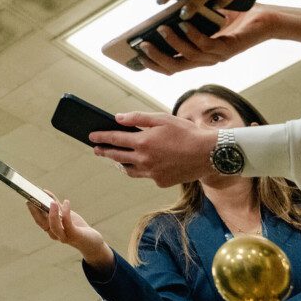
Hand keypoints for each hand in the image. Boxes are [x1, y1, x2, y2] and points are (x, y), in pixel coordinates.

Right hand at [27, 194, 113, 271]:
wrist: (92, 242)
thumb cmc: (77, 227)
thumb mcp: (65, 214)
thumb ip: (56, 206)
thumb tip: (45, 192)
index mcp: (51, 229)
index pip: (39, 220)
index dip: (32, 210)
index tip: (28, 199)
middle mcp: (55, 234)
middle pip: (43, 223)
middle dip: (37, 211)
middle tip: (33, 199)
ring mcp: (64, 236)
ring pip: (54, 226)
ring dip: (51, 214)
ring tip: (52, 202)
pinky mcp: (74, 235)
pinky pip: (68, 224)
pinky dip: (66, 213)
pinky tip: (66, 202)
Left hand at [90, 112, 215, 187]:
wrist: (208, 154)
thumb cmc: (186, 132)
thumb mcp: (161, 119)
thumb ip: (137, 118)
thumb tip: (117, 118)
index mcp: (143, 142)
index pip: (114, 139)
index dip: (101, 137)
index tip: (91, 136)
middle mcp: (144, 160)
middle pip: (117, 156)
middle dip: (105, 152)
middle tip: (97, 149)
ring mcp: (152, 173)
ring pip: (129, 170)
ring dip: (120, 163)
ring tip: (115, 159)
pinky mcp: (160, 182)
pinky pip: (146, 175)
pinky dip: (142, 168)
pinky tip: (141, 163)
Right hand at [136, 5, 273, 74]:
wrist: (267, 20)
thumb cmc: (237, 18)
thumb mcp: (206, 16)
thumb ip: (188, 15)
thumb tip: (166, 7)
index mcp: (199, 55)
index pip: (172, 66)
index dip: (154, 64)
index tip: (137, 55)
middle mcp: (207, 59)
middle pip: (175, 67)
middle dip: (156, 59)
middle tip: (143, 45)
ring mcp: (217, 56)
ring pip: (189, 57)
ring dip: (172, 43)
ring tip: (161, 29)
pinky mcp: (229, 48)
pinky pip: (206, 45)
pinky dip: (192, 35)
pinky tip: (184, 23)